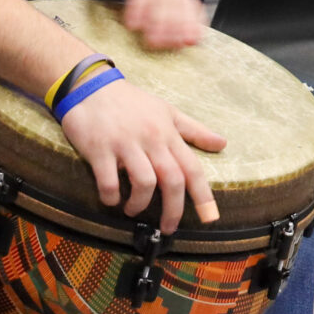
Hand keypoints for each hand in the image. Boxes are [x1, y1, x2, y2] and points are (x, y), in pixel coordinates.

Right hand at [55, 74, 225, 232]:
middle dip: (173, 210)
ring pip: (144, 182)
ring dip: (139, 204)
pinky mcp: (99, 149)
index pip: (192, 167)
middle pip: (171, 180)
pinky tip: (111, 198)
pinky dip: (111, 196)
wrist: (91, 87)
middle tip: (168, 227)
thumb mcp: (167, 112)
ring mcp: (124, 144)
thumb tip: (222, 143)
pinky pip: (109, 181)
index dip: (203, 195)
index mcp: (167, 133)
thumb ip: (194, 130)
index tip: (210, 217)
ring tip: (132, 209)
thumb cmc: (132, 103)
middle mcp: (150, 140)